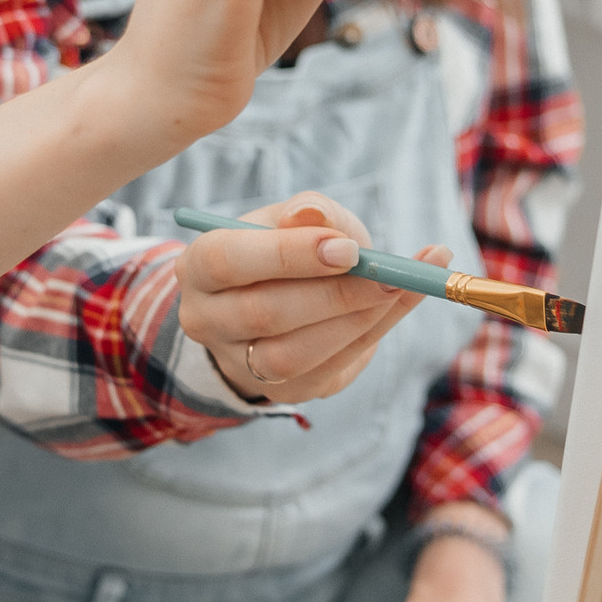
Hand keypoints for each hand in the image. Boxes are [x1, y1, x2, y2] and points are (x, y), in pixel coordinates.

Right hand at [179, 190, 450, 403]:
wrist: (287, 297)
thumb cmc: (289, 247)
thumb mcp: (296, 217)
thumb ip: (309, 210)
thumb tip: (312, 216)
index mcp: (199, 267)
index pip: (228, 261)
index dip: (288, 255)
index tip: (347, 248)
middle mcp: (207, 320)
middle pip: (263, 314)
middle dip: (333, 294)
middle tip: (387, 274)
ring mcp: (241, 363)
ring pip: (293, 355)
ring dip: (354, 320)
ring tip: (398, 286)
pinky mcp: (285, 391)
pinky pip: (329, 370)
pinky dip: (375, 333)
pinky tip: (403, 300)